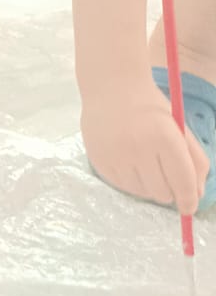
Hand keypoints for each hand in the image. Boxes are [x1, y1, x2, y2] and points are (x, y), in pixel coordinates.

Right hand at [82, 75, 208, 213]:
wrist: (111, 87)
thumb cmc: (151, 107)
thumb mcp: (180, 128)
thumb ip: (195, 161)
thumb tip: (196, 196)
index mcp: (165, 137)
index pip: (183, 183)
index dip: (189, 200)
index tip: (189, 208)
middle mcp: (139, 148)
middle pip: (162, 193)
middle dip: (169, 190)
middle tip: (166, 175)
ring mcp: (116, 156)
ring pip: (142, 193)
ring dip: (149, 185)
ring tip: (146, 164)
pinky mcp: (99, 160)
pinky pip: (121, 186)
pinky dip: (131, 181)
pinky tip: (130, 161)